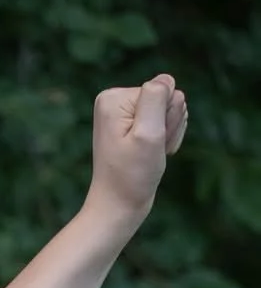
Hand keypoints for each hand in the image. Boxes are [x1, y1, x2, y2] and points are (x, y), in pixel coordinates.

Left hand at [86, 72, 187, 227]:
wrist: (118, 207)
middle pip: (169, 97)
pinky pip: (168, 121)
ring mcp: (126, 113)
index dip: (166, 117)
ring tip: (150, 155)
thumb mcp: (147, 134)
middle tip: (150, 151)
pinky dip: (167, 139)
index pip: (164, 88)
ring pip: (172, 109)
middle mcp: (117, 100)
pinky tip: (153, 155)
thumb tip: (164, 80)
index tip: (148, 142)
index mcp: (114, 97)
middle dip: (168, 126)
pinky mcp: (135, 125)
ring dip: (169, 134)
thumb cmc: (132, 175)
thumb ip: (156, 98)